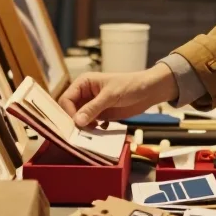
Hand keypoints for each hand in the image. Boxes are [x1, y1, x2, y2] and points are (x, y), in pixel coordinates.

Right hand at [58, 67, 177, 127]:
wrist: (149, 91)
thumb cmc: (130, 86)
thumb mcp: (110, 96)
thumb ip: (93, 108)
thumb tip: (76, 122)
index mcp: (83, 83)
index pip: (66, 99)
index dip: (68, 112)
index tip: (76, 125)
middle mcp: (85, 94)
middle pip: (70, 111)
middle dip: (75, 122)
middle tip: (83, 132)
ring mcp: (92, 105)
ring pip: (79, 120)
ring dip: (84, 127)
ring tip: (94, 132)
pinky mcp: (100, 115)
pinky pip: (90, 125)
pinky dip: (93, 129)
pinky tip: (103, 129)